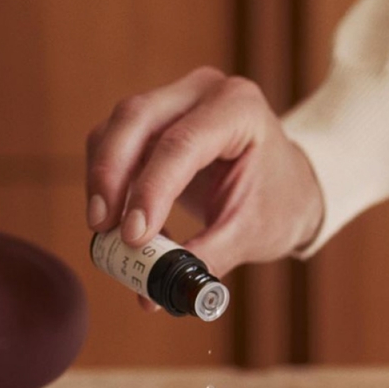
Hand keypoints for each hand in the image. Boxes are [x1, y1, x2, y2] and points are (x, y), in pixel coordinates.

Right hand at [86, 67, 324, 286]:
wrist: (287, 184)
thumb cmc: (276, 203)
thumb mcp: (249, 234)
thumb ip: (202, 260)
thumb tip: (151, 295)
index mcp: (239, 108)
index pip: (181, 144)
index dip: (150, 190)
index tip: (132, 238)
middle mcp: (202, 93)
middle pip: (135, 119)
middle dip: (109, 176)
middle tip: (101, 228)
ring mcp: (172, 101)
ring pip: (114, 129)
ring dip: (102, 181)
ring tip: (106, 231)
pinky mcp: (151, 121)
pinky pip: (111, 143)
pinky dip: (106, 182)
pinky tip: (118, 220)